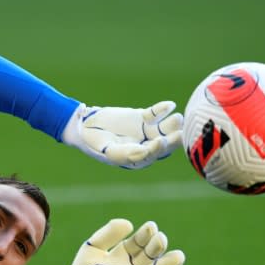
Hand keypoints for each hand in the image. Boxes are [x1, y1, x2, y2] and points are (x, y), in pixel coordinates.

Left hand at [53, 219, 184, 264]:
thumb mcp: (93, 246)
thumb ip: (108, 233)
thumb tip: (129, 223)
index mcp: (124, 251)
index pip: (140, 240)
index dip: (146, 234)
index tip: (151, 227)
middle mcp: (132, 264)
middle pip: (151, 253)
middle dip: (158, 246)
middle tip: (161, 239)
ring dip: (168, 264)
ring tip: (179, 256)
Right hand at [61, 101, 182, 168]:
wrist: (85, 126)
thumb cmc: (95, 143)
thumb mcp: (109, 151)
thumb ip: (127, 153)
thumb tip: (145, 152)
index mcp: (139, 159)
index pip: (153, 155)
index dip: (158, 149)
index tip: (160, 141)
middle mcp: (146, 145)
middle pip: (165, 143)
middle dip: (173, 139)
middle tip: (180, 133)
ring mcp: (146, 131)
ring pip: (165, 128)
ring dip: (172, 124)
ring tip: (177, 118)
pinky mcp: (144, 117)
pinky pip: (156, 113)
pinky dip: (162, 109)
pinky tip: (169, 105)